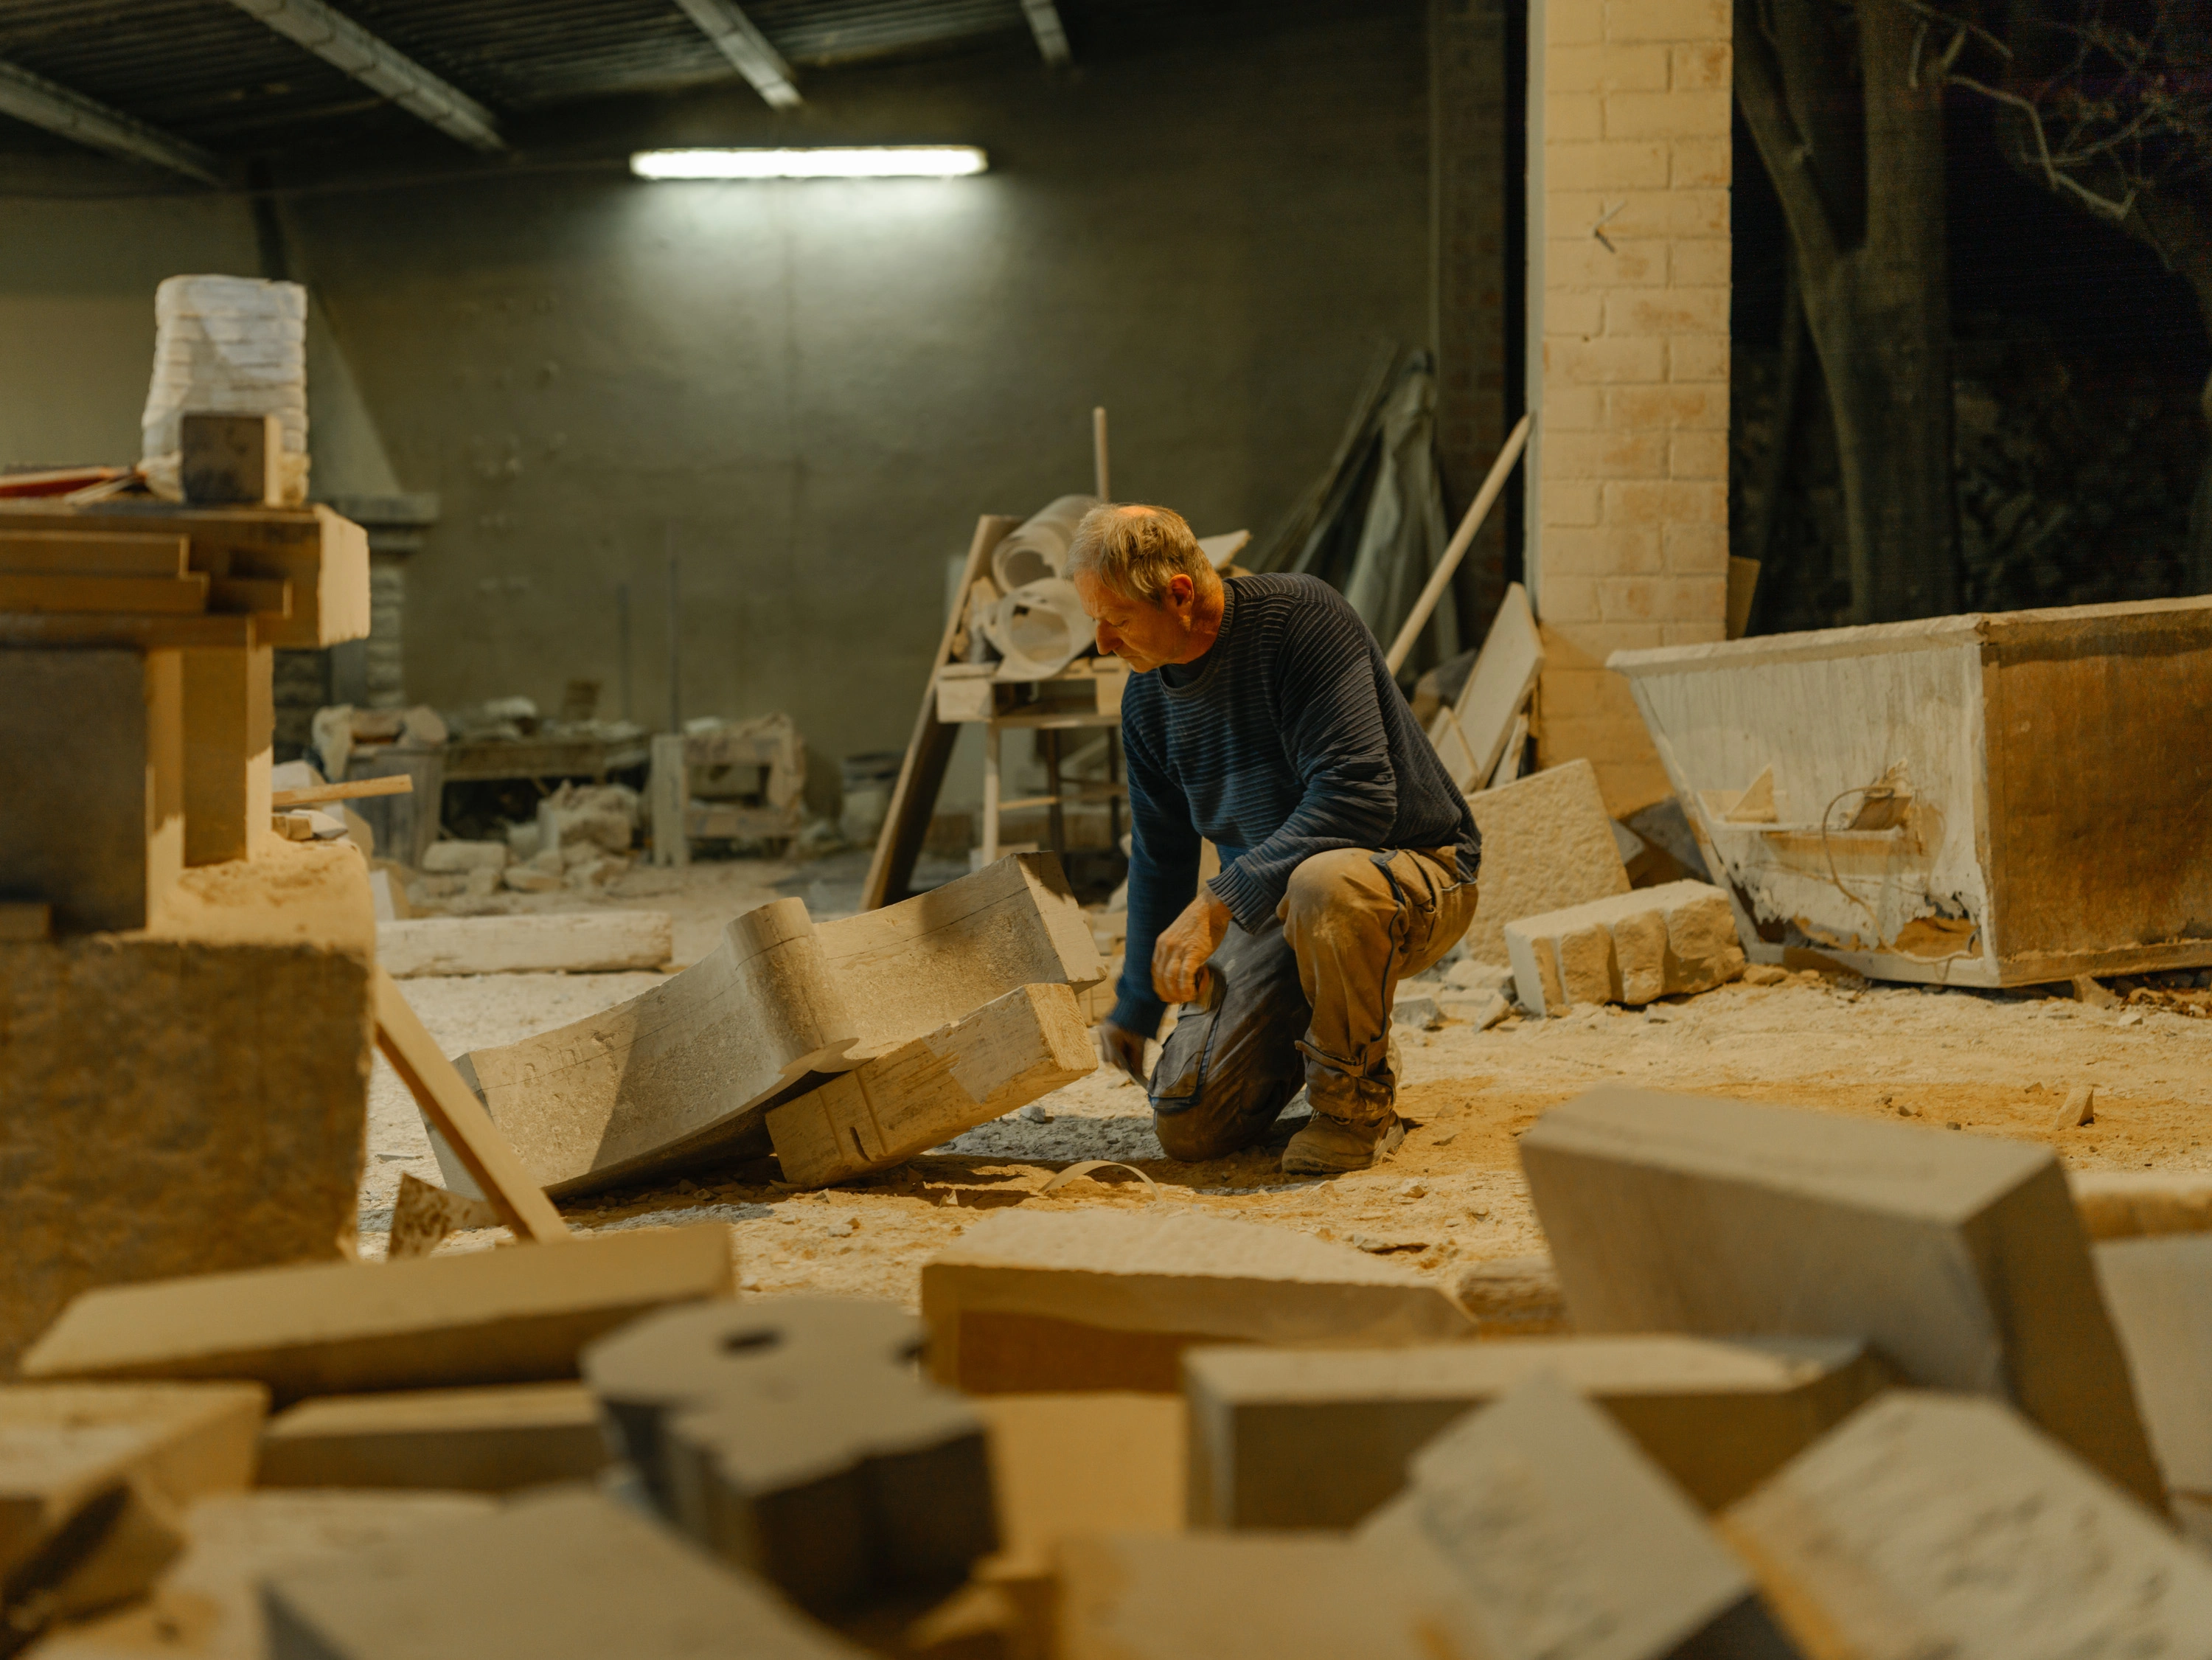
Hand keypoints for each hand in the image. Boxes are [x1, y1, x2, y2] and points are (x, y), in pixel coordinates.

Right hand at [1096, 1020, 1148, 1085]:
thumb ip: (1138, 1060)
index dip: (1124, 1067)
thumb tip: (1138, 1074)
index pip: (1114, 1061)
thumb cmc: (1141, 1021)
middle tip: (1131, 1060)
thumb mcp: (1140, 1042)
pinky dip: (1115, 1045)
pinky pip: (1107, 1042)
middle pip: (1107, 1058)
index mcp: (1111, 1037)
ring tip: (1129, 1049)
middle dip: (1119, 1062)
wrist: (1138, 999)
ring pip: (1105, 1052)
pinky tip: (1125, 1041)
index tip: (1133, 1071)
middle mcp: (1103, 1034)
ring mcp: (1101, 1029)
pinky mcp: (1103, 1026)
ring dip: (1116, 1054)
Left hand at [1152, 889, 1230, 1005]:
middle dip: (1166, 992)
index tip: (1165, 993)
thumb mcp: (1179, 933)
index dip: (1159, 984)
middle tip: (1174, 1001)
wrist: (1211, 907)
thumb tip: (1182, 964)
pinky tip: (1192, 993)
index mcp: (1162, 942)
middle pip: (1160, 976)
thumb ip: (1176, 948)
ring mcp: (1179, 950)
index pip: (1155, 969)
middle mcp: (1166, 947)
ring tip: (1184, 999)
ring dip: (1176, 993)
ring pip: (1170, 978)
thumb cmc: (1201, 920)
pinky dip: (1186, 988)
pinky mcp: (1193, 953)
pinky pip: (1185, 976)